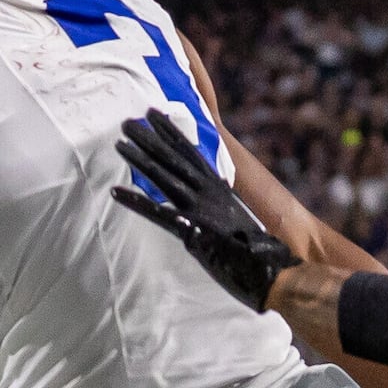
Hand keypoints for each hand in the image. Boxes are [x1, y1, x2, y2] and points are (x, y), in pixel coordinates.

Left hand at [107, 114, 295, 312]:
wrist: (272, 271)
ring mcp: (200, 209)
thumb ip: (219, 207)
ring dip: (140, 159)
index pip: (191, 153)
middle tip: (127, 121)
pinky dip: (135, 202)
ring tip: (119, 143)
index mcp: (219, 189)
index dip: (171, 133)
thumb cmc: (256, 253)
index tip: (155, 115)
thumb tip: (210, 199)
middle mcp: (209, 193)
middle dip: (149, 138)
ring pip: (164, 177)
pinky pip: (157, 213)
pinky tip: (115, 192)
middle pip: (174, 159)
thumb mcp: (236, 221)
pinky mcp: (192, 231)